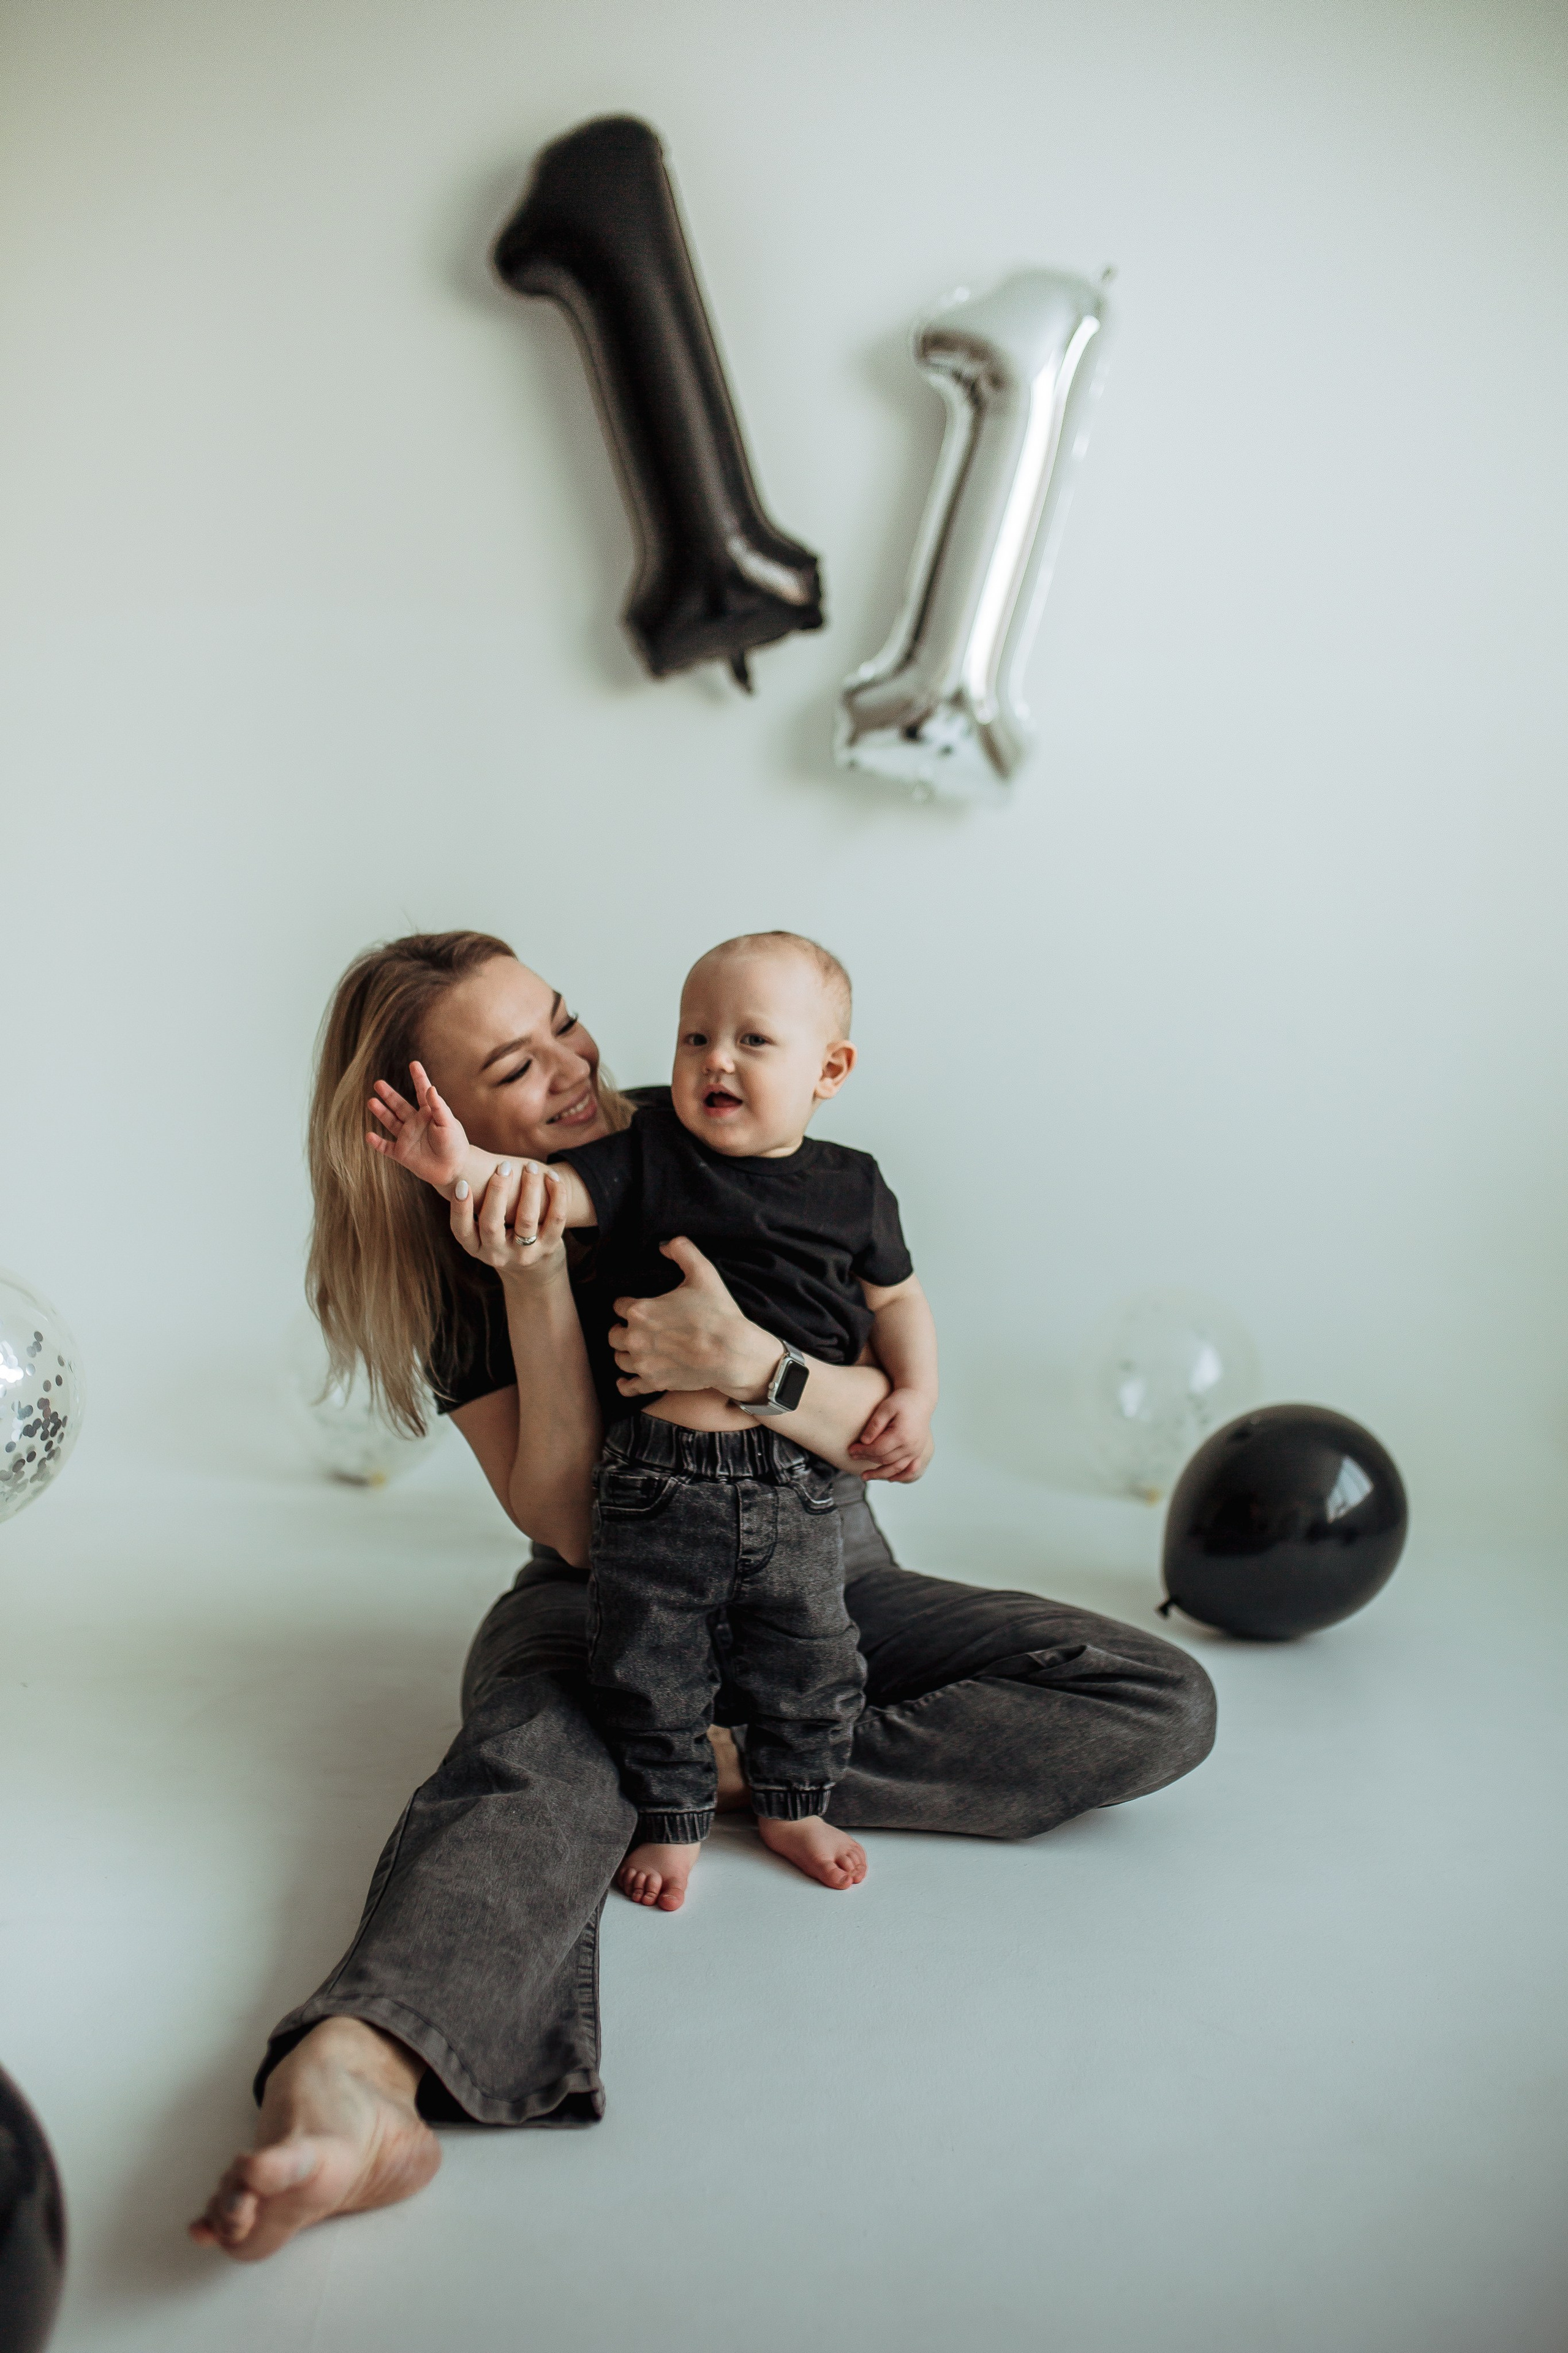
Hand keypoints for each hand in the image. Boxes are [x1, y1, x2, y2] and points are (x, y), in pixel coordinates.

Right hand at [366, 1061, 469, 1192]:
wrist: (455, 1170)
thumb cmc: (455, 1145)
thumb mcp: (449, 1124)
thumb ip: (439, 1107)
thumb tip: (430, 1087)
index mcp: (429, 1113)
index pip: (421, 1092)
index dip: (419, 1078)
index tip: (414, 1064)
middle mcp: (416, 1123)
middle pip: (399, 1105)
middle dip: (389, 1095)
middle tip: (378, 1083)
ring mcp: (407, 1137)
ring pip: (391, 1122)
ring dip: (381, 1112)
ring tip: (371, 1101)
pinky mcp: (402, 1153)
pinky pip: (386, 1147)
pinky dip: (377, 1143)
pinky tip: (369, 1135)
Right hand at [450, 1157, 569, 1277]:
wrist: (533, 1271)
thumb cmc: (502, 1237)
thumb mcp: (483, 1233)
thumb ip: (475, 1207)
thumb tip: (461, 1166)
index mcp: (476, 1248)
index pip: (462, 1231)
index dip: (460, 1209)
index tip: (462, 1183)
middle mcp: (497, 1255)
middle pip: (492, 1225)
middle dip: (497, 1191)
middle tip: (503, 1166)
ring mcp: (524, 1254)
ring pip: (526, 1220)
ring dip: (528, 1189)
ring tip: (530, 1167)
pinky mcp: (548, 1248)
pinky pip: (555, 1220)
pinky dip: (556, 1196)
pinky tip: (552, 1177)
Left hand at [608, 1237, 770, 1397]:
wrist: (733, 1353)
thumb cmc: (718, 1313)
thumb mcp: (703, 1273)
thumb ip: (682, 1250)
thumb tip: (664, 1244)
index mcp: (640, 1310)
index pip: (618, 1306)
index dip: (627, 1305)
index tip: (637, 1307)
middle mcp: (635, 1337)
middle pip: (613, 1334)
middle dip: (622, 1329)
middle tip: (636, 1328)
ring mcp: (643, 1363)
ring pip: (619, 1359)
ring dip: (625, 1353)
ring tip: (635, 1350)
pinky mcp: (654, 1382)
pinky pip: (629, 1387)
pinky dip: (625, 1384)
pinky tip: (625, 1380)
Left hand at [848, 1388, 934, 1483]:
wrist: (920, 1400)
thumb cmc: (901, 1401)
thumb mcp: (885, 1408)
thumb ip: (875, 1425)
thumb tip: (864, 1441)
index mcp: (902, 1435)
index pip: (878, 1449)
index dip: (862, 1451)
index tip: (850, 1450)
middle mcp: (911, 1446)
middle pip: (885, 1459)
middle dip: (867, 1459)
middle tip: (853, 1457)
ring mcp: (917, 1451)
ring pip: (896, 1468)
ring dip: (880, 1474)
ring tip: (864, 1476)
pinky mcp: (919, 1452)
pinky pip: (911, 1470)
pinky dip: (900, 1477)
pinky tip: (889, 1479)